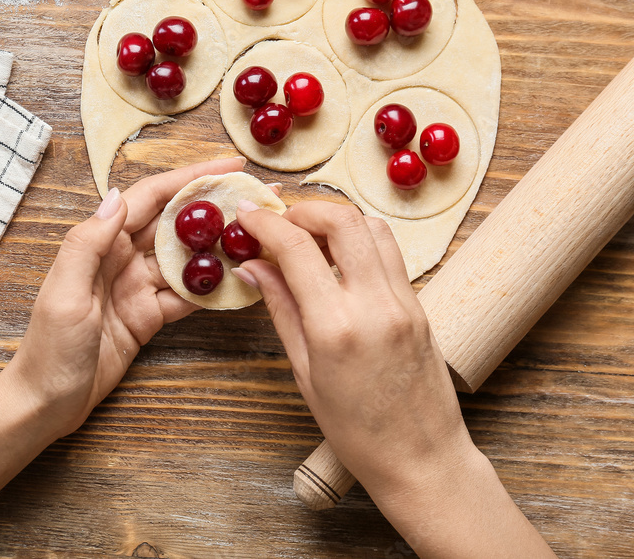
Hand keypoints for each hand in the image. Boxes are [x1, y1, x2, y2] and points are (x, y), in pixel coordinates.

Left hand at [8, 157, 246, 437]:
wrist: (46, 402)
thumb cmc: (48, 348)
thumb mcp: (63, 293)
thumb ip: (88, 243)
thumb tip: (116, 195)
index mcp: (100, 242)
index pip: (151, 198)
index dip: (190, 178)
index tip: (230, 164)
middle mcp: (121, 258)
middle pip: (176, 223)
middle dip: (216, 207)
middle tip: (260, 196)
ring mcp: (137, 287)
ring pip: (187, 259)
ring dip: (221, 247)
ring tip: (260, 234)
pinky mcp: (148, 316)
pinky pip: (187, 297)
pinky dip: (213, 289)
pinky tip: (242, 280)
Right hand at [233, 201, 556, 557]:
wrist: (422, 459)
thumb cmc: (357, 432)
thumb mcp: (303, 372)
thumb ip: (280, 308)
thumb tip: (254, 266)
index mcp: (336, 327)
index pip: (297, 248)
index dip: (266, 223)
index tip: (246, 214)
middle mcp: (376, 305)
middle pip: (342, 219)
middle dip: (303, 209)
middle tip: (278, 221)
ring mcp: (405, 301)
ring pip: (372, 226)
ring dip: (335, 219)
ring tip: (307, 239)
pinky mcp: (420, 304)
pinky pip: (389, 253)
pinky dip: (359, 241)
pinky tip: (336, 260)